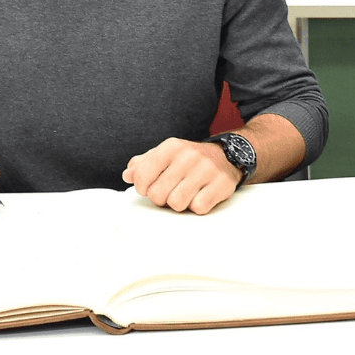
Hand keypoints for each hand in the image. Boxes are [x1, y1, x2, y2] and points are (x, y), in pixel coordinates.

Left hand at [123, 138, 241, 214]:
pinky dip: (198, 206)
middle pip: (157, 195)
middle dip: (162, 198)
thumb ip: (143, 164)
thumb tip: (128, 176)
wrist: (227, 156)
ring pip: (177, 203)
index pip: (142, 176)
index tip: (153, 186)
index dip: (144, 188)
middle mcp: (188, 156)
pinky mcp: (222, 184)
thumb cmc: (189, 160)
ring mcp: (206, 169)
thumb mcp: (166, 155)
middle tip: (172, 191)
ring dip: (180, 204)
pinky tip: (202, 195)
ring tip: (187, 194)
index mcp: (171, 147)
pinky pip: (199, 207)